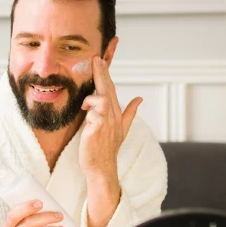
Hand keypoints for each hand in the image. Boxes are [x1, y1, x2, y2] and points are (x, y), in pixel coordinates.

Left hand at [79, 56, 141, 182]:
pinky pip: (95, 114)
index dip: (106, 75)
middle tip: (95, 59)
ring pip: (103, 99)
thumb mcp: (121, 128)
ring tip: (85, 104)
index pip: (112, 90)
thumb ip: (130, 112)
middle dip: (102, 73)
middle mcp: (113, 116)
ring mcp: (107, 123)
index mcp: (117, 114)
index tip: (100, 61)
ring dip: (92, 97)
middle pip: (108, 90)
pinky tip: (86, 115)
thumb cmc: (108, 148)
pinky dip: (90, 111)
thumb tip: (140, 98)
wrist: (102, 166)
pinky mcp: (97, 130)